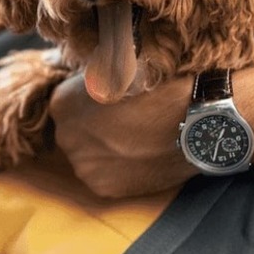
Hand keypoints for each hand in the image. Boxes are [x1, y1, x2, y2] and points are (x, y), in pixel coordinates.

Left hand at [49, 73, 197, 198]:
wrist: (191, 119)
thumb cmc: (156, 86)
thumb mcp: (116, 66)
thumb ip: (93, 76)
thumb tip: (87, 76)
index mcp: (62, 103)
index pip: (68, 105)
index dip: (90, 103)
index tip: (110, 102)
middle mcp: (65, 136)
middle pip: (76, 133)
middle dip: (94, 129)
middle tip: (126, 122)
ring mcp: (83, 165)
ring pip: (90, 157)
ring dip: (107, 151)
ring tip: (137, 141)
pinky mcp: (103, 188)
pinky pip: (106, 177)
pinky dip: (120, 170)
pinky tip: (140, 157)